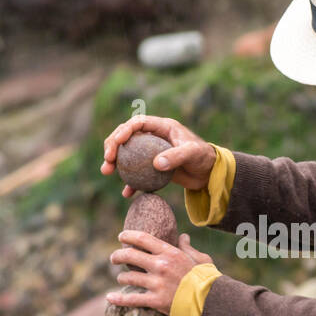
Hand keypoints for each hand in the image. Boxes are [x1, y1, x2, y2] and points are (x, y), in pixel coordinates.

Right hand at [101, 115, 216, 197]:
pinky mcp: (153, 168)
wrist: (209, 173)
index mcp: (162, 127)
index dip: (124, 130)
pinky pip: (138, 174)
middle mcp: (153, 137)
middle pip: (127, 136)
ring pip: (127, 154)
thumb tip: (156, 164)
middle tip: (108, 159)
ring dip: (115, 162)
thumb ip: (176, 156)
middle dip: (112, 145)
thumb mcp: (192, 154)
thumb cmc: (203, 158)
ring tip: (106, 171)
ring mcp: (151, 153)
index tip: (117, 143)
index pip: (138, 123)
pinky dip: (131, 182)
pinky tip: (126, 193)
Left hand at [107, 231, 212, 313]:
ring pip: (128, 277)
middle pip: (130, 255)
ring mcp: (156, 284)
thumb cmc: (207, 280)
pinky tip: (109, 298)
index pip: (143, 239)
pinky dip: (118, 299)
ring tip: (121, 278)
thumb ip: (189, 247)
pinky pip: (131, 299)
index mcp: (170, 253)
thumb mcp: (201, 259)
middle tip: (114, 258)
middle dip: (118, 256)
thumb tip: (183, 237)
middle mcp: (160, 266)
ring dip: (122, 277)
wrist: (210, 303)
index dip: (129, 236)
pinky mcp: (155, 301)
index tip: (121, 237)